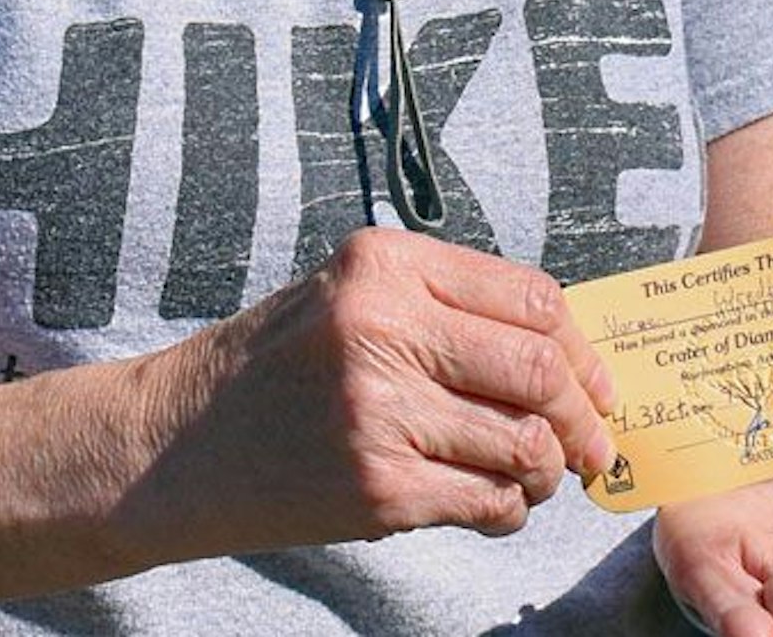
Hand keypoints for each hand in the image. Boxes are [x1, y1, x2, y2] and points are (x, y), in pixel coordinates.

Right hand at [129, 228, 618, 561]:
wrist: (174, 445)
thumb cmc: (278, 366)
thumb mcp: (354, 296)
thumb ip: (448, 306)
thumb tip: (568, 352)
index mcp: (388, 263)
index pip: (531, 297)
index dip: (581, 347)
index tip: (598, 383)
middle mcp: (385, 326)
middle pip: (538, 369)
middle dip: (583, 414)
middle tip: (592, 443)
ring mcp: (380, 410)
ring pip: (523, 443)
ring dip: (548, 468)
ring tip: (537, 474)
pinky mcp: (377, 488)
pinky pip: (487, 501)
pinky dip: (508, 508)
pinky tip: (493, 501)